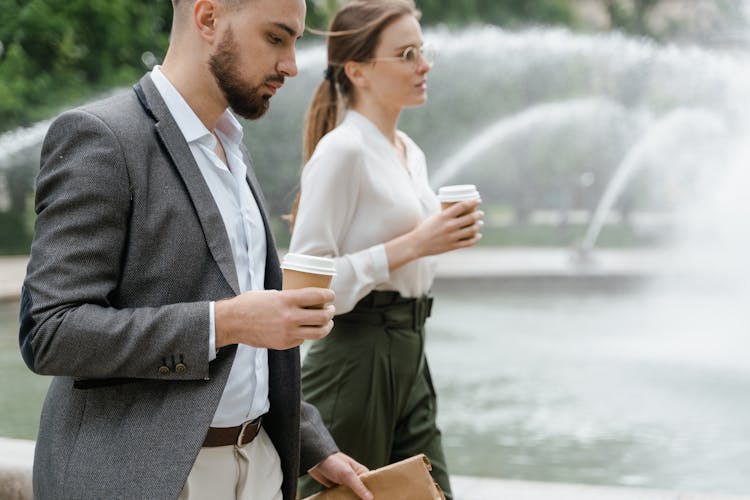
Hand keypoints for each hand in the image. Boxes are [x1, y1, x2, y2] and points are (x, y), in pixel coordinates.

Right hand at [214, 288, 334, 349]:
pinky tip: (305, 329)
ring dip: (327, 326)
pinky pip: (303, 340)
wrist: (232, 322)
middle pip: (323, 316)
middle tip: (330, 309)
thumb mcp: (272, 294)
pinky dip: (307, 334)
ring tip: (327, 322)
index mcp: (287, 299)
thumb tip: (309, 299)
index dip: (329, 295)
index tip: (331, 295)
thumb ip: (290, 297)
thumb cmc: (251, 303)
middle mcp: (290, 317)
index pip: (318, 296)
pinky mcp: (284, 344)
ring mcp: (288, 333)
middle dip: (331, 312)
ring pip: (318, 332)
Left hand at [309, 452, 372, 499]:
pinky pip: (342, 496)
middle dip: (362, 499)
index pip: (371, 484)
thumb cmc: (333, 462)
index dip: (374, 492)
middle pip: (361, 491)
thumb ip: (358, 486)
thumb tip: (370, 498)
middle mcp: (354, 477)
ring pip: (351, 495)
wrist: (314, 460)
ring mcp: (345, 483)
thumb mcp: (347, 474)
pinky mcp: (336, 487)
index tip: (379, 499)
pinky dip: (343, 499)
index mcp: (360, 471)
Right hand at [385, 199, 483, 270]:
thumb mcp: (434, 217)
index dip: (473, 202)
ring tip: (480, 223)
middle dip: (478, 214)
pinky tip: (478, 235)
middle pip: (470, 218)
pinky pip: (469, 242)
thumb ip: (445, 214)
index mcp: (444, 216)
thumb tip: (456, 209)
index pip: (462, 206)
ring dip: (478, 226)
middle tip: (480, 213)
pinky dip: (476, 238)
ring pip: (472, 230)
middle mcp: (449, 226)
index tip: (478, 200)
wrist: (417, 244)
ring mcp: (452, 237)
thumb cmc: (425, 229)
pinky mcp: (452, 246)